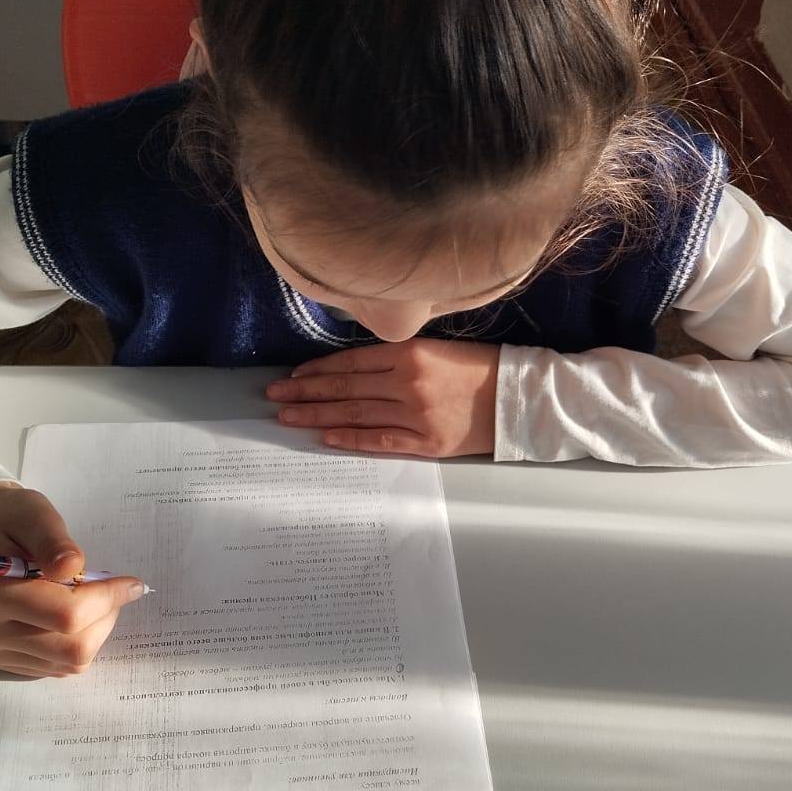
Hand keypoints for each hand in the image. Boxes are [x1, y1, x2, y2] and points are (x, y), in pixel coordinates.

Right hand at [0, 480, 145, 678]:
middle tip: (110, 589)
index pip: (67, 615)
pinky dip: (77, 643)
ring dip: (95, 632)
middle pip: (72, 649)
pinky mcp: (5, 661)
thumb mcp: (33, 515)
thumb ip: (53, 541)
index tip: (131, 583)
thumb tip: (73, 566)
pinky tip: (73, 614)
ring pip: (70, 664)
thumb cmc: (9, 518)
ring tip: (91, 599)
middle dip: (104, 618)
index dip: (108, 599)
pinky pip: (58, 668)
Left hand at [266, 339, 500, 457]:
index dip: (318, 369)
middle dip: (305, 392)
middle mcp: (408, 382)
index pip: (350, 361)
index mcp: (410, 352)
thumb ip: (396, 356)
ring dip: (317, 415)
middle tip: (273, 396)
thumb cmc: (478, 368)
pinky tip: (325, 437)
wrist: (518, 398)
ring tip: (287, 417)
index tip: (292, 375)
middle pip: (345, 388)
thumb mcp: (436, 348)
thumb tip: (351, 370)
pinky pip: (380, 441)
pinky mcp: (426, 442)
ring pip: (355, 414)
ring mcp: (416, 414)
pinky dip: (350, 439)